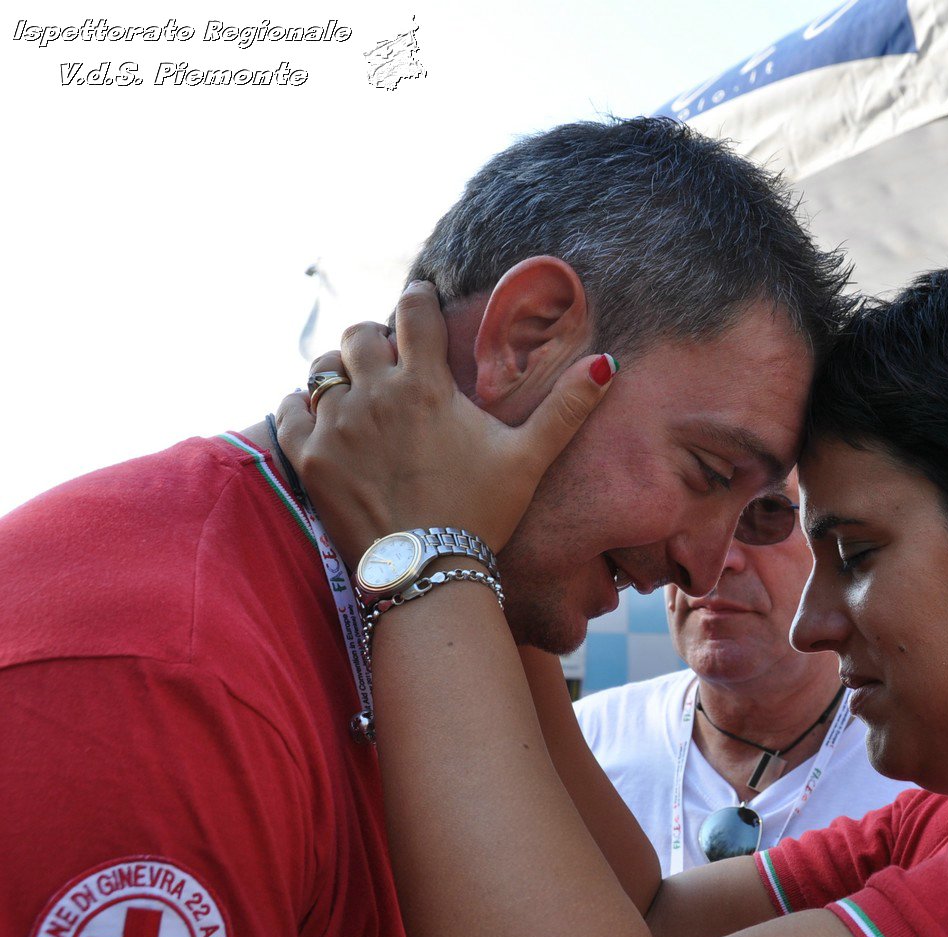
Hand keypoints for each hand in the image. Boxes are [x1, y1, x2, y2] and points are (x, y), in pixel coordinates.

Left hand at [275, 280, 614, 561]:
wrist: (425, 571)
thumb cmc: (481, 513)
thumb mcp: (528, 458)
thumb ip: (566, 407)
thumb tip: (606, 363)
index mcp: (426, 385)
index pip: (413, 311)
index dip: (417, 299)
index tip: (420, 303)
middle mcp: (374, 395)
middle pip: (360, 334)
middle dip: (376, 337)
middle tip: (389, 355)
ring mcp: (335, 426)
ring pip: (322, 367)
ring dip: (339, 369)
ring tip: (357, 386)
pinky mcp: (308, 458)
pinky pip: (288, 408)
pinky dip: (302, 405)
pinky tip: (322, 417)